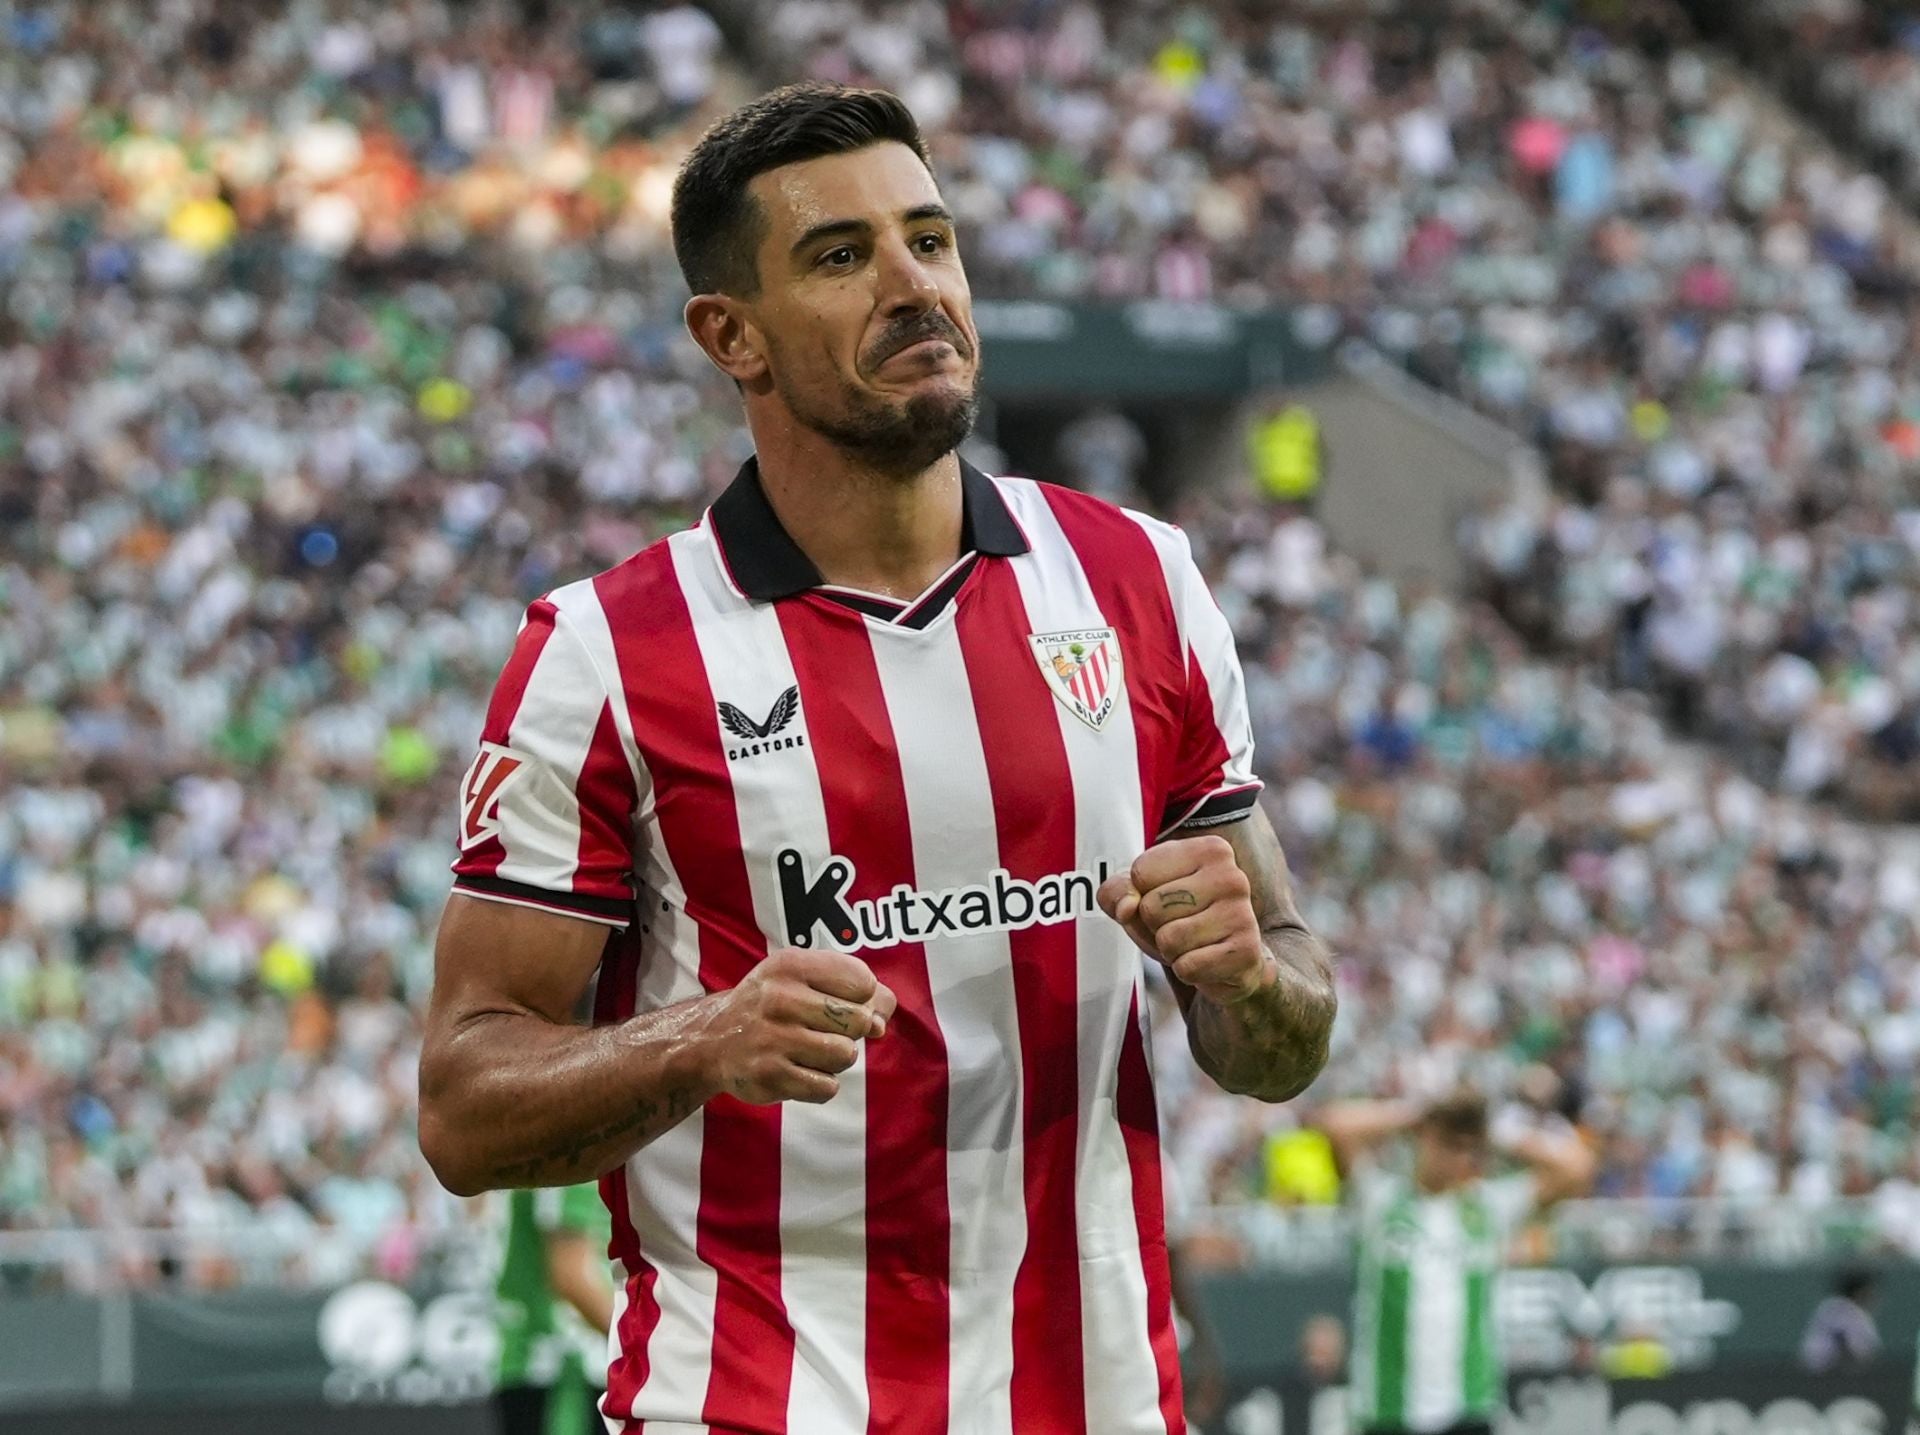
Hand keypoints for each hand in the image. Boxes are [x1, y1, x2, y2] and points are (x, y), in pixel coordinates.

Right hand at [699, 948, 896, 1104]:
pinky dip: (821, 1084)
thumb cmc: (772, 1005)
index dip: (862, 998)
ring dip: (837, 1059)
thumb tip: (883, 1018)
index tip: (840, 1003)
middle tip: (822, 1030)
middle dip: (851, 1031)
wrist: (713, 1040)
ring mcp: (773, 1039)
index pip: (862, 981)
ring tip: (811, 1052)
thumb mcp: (804, 979)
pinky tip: (799, 1072)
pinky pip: (827, 1087)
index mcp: (791, 965)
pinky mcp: (769, 1076)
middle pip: (858, 1021)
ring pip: (846, 1055)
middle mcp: (779, 998)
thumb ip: (852, 989)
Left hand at [1097, 834, 1274, 1004]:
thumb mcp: (1142, 895)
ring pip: (1169, 939)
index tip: (1166, 898)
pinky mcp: (1245, 952)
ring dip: (1170, 950)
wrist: (1231, 959)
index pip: (1141, 873)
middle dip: (1154, 925)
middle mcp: (1231, 876)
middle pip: (1152, 907)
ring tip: (1192, 943)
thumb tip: (1127, 907)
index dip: (1141, 894)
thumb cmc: (1183, 918)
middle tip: (1179, 925)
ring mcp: (1242, 914)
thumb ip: (1116, 891)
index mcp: (1208, 850)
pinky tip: (1206, 959)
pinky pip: (1187, 967)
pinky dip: (1187, 970)